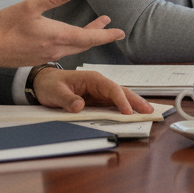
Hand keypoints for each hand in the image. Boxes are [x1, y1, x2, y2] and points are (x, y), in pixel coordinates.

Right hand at [0, 0, 124, 68]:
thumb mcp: (30, 6)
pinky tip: (69, 37)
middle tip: (111, 29)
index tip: (120, 32)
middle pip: (84, 43)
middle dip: (99, 34)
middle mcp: (56, 49)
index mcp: (57, 36)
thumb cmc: (5, 28)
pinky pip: (63, 51)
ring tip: (94, 28)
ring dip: (86, 38)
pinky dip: (73, 43)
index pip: (89, 37)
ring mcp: (47, 55)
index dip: (106, 34)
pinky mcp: (39, 57)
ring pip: (74, 47)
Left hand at [30, 68, 153, 114]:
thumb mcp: (55, 92)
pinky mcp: (98, 100)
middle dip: (136, 101)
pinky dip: (124, 108)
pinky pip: (113, 104)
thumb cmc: (50, 84)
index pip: (111, 89)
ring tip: (146, 112)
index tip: (127, 112)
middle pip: (121, 92)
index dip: (121, 101)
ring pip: (120, 97)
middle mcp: (99, 84)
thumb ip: (67, 99)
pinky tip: (132, 113)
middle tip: (149, 110)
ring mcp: (99, 92)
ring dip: (133, 104)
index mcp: (92, 79)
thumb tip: (79, 106)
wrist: (44, 83)